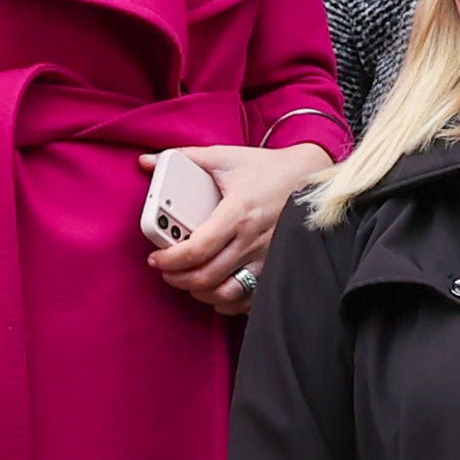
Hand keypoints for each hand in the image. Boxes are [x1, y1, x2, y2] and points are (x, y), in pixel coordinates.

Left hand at [152, 141, 336, 316]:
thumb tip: (146, 161)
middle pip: (207, 277)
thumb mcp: (226, 157)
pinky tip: (217, 291)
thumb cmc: (268, 168)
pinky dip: (229, 302)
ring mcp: (267, 258)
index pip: (197, 249)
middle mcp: (253, 240)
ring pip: (227, 293)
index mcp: (238, 213)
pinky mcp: (277, 268)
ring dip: (201, 292)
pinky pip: (250, 299)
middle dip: (178, 279)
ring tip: (189, 281)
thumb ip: (184, 158)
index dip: (170, 260)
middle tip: (166, 270)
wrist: (313, 177)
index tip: (156, 258)